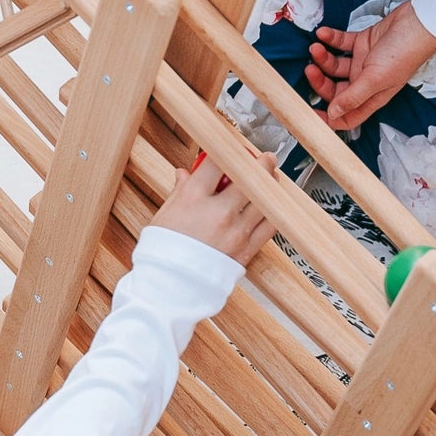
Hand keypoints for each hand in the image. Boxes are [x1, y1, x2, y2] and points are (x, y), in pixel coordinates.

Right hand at [149, 150, 278, 265]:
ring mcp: (236, 231)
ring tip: (270, 178)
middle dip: (259, 162)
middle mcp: (218, 212)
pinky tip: (271, 205)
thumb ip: (180, 191)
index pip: (217, 161)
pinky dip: (274, 211)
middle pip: (250, 176)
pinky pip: (270, 224)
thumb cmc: (162, 253)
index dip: (227, 149)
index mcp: (193, 199)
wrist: (170, 288)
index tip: (231, 146)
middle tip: (262, 158)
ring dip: (271, 184)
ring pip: (265, 197)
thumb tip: (185, 174)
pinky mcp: (247, 248)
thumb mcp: (164, 215)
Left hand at [306, 0, 435, 131]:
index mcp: (372, 97)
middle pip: (334, 90)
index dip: (327, 119)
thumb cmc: (404, 52)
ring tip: (315, 48)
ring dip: (322, 58)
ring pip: (334, 66)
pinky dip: (330, 40)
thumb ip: (353, 97)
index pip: (346, 117)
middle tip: (310, 69)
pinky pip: (340, 44)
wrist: (420, 21)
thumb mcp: (376, 79)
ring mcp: (363, 62)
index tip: (307, 114)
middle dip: (320, 82)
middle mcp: (366, 82)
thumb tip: (333, 115)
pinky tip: (322, 33)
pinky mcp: (362, 43)